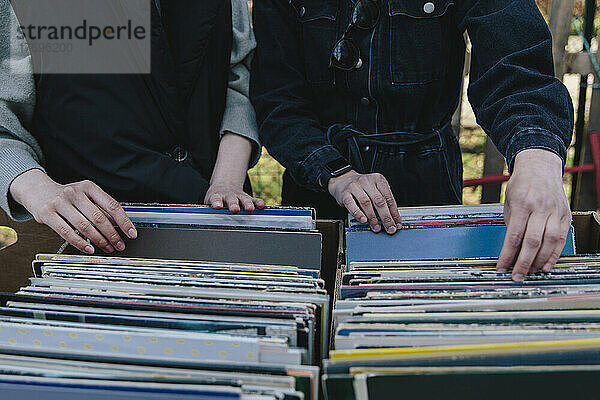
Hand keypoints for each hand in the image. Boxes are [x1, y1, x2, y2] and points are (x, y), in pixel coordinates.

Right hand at [9, 169, 136, 253]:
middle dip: (112, 234)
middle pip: (99, 217)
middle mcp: (75, 193)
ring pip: (84, 226)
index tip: (132, 233)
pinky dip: (80, 243)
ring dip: (99, 240)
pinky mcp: (47, 214)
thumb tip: (120, 225)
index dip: (124, 221)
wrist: (37, 191)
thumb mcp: (86, 196)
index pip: (112, 205)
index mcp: (89, 187)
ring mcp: (60, 202)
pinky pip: (66, 232)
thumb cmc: (67, 196)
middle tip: (119, 245)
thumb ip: (101, 208)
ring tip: (107, 248)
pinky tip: (89, 249)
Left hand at [204, 182, 264, 212]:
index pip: (216, 199)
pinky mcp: (247, 198)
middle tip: (235, 210)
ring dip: (247, 204)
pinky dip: (258, 202)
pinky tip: (262, 205)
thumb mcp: (209, 203)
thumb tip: (206, 222)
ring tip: (250, 209)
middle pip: (231, 199)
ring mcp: (239, 196)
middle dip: (233, 204)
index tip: (217, 206)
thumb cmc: (216, 199)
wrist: (224, 185)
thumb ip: (209, 211)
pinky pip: (254, 199)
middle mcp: (228, 195)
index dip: (217, 202)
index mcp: (217, 196)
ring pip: (244, 199)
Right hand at [328, 170, 401, 233]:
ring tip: (376, 227)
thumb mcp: (374, 189)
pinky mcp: (345, 193)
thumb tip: (392, 219)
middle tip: (390, 228)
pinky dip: (358, 214)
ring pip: (366, 203)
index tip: (397, 224)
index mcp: (378, 179)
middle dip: (386, 217)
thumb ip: (382, 201)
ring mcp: (355, 186)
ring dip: (373, 217)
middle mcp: (367, 181)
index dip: (394, 213)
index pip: (389, 198)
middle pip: (379, 201)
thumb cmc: (361, 188)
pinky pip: (352, 205)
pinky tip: (363, 220)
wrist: (342, 180)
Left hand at [497, 149, 570, 281]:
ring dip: (540, 261)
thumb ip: (512, 224)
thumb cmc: (521, 184)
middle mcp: (541, 208)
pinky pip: (561, 238)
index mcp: (523, 204)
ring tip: (531, 272)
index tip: (501, 267)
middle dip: (524, 263)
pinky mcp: (566, 215)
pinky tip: (547, 265)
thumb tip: (511, 248)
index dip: (507, 255)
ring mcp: (555, 212)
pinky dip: (554, 254)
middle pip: (533, 241)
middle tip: (517, 276)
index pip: (514, 236)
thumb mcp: (509, 202)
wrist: (540, 167)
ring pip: (550, 242)